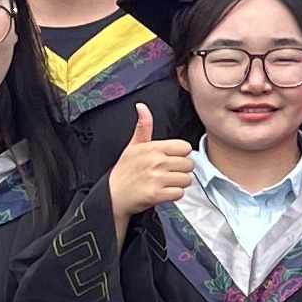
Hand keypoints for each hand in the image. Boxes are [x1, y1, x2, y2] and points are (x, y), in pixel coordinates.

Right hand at [109, 100, 195, 223]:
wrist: (112, 195)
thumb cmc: (124, 171)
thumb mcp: (133, 146)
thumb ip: (143, 126)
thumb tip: (142, 106)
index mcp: (153, 148)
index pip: (185, 147)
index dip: (181, 154)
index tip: (172, 159)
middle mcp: (156, 162)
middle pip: (189, 164)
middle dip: (181, 170)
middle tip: (168, 173)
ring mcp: (157, 178)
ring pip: (186, 179)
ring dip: (179, 183)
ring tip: (166, 182)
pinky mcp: (157, 194)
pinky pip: (179, 193)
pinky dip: (174, 194)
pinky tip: (164, 192)